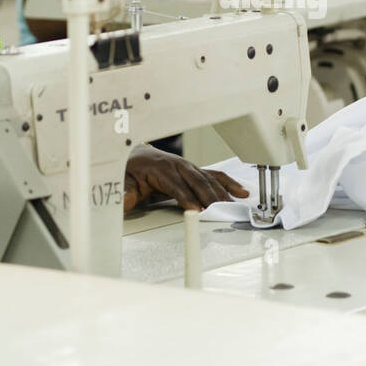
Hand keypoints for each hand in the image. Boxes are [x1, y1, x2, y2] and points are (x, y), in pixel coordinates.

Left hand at [122, 144, 248, 212]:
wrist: (137, 154)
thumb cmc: (132, 168)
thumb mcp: (124, 180)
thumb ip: (125, 193)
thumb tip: (124, 202)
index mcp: (161, 168)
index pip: (176, 185)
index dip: (187, 197)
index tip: (197, 209)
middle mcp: (178, 166)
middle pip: (197, 182)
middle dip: (210, 196)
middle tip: (221, 211)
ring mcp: (189, 167)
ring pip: (209, 179)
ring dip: (222, 193)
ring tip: (233, 206)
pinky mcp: (196, 170)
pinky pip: (216, 175)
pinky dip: (229, 183)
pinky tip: (241, 192)